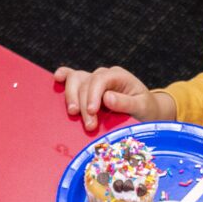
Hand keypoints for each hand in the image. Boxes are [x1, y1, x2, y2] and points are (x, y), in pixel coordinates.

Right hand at [52, 65, 172, 134]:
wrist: (146, 111)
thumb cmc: (145, 109)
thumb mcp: (142, 107)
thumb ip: (125, 102)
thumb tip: (107, 98)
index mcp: (118, 76)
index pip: (100, 80)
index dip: (93, 95)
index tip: (91, 112)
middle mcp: (104, 75)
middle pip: (86, 82)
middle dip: (84, 104)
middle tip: (89, 126)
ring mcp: (94, 80)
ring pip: (75, 79)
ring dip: (71, 96)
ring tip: (72, 114)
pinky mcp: (87, 87)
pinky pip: (72, 77)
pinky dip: (63, 77)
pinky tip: (56, 79)